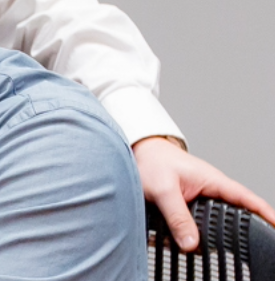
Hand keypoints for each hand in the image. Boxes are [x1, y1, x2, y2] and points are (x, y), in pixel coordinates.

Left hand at [133, 136, 274, 251]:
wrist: (137, 152)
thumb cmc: (151, 162)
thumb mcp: (163, 191)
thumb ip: (177, 217)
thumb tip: (191, 243)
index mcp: (214, 181)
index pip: (247, 199)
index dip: (265, 213)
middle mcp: (212, 189)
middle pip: (235, 213)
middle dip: (239, 229)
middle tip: (243, 246)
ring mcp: (202, 197)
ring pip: (216, 220)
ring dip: (213, 233)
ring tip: (207, 246)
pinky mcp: (190, 204)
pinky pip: (200, 221)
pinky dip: (198, 231)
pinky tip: (190, 240)